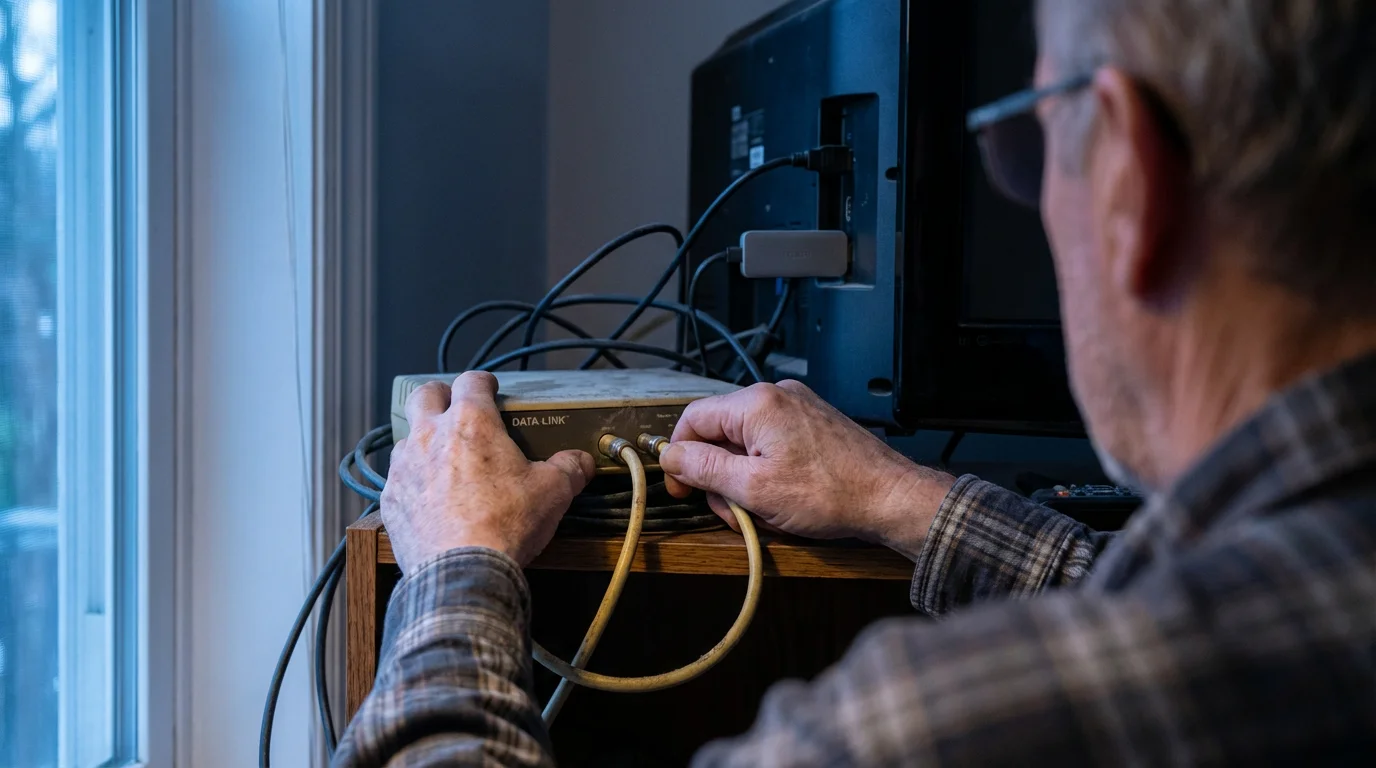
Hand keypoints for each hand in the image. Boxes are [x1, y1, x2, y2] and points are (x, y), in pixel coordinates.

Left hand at [380, 371, 594, 572]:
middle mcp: (430, 436)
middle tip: (455, 407)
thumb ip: (569, 468)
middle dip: (440, 396)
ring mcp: (404, 468)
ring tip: (444, 460)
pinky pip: (399, 480)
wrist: (463, 572)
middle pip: (424, 395)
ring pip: (407, 439)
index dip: (483, 381)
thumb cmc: (505, 524)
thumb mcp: (553, 491)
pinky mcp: (391, 501)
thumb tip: (580, 462)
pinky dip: (414, 483)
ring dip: (424, 442)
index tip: (489, 387)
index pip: (471, 381)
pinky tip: (431, 500)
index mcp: (470, 423)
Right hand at [659, 380, 955, 558]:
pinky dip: (767, 475)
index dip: (680, 457)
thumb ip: (705, 468)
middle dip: (720, 478)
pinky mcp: (811, 424)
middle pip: (719, 434)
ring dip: (744, 482)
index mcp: (756, 403)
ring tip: (766, 512)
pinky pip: (771, 446)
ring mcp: (796, 408)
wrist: (891, 497)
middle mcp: (775, 396)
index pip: (692, 419)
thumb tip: (669, 456)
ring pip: (745, 445)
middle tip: (736, 513)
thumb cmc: (829, 493)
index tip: (682, 489)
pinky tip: (783, 501)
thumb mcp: (754, 488)